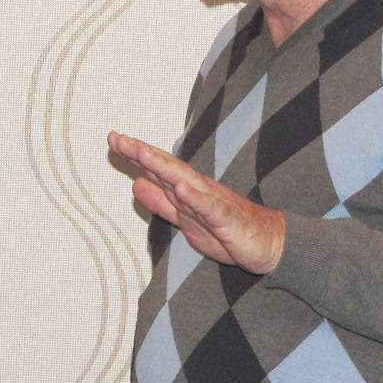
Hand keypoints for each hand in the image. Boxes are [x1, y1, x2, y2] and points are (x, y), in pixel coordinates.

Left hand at [108, 131, 285, 273]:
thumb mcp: (185, 220)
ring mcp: (213, 202)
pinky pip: (210, 208)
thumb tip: (135, 184)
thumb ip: (161, 203)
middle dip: (142, 153)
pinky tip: (182, 188)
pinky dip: (196, 197)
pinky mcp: (227, 219)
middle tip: (118, 138)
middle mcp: (198, 190)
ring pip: (185, 181)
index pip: (157, 169)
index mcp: (186, 191)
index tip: (113, 139)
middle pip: (166, 168)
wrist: (269, 244)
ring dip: (163, 167)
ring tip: (142, 154)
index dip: (134, 154)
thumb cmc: (227, 231)